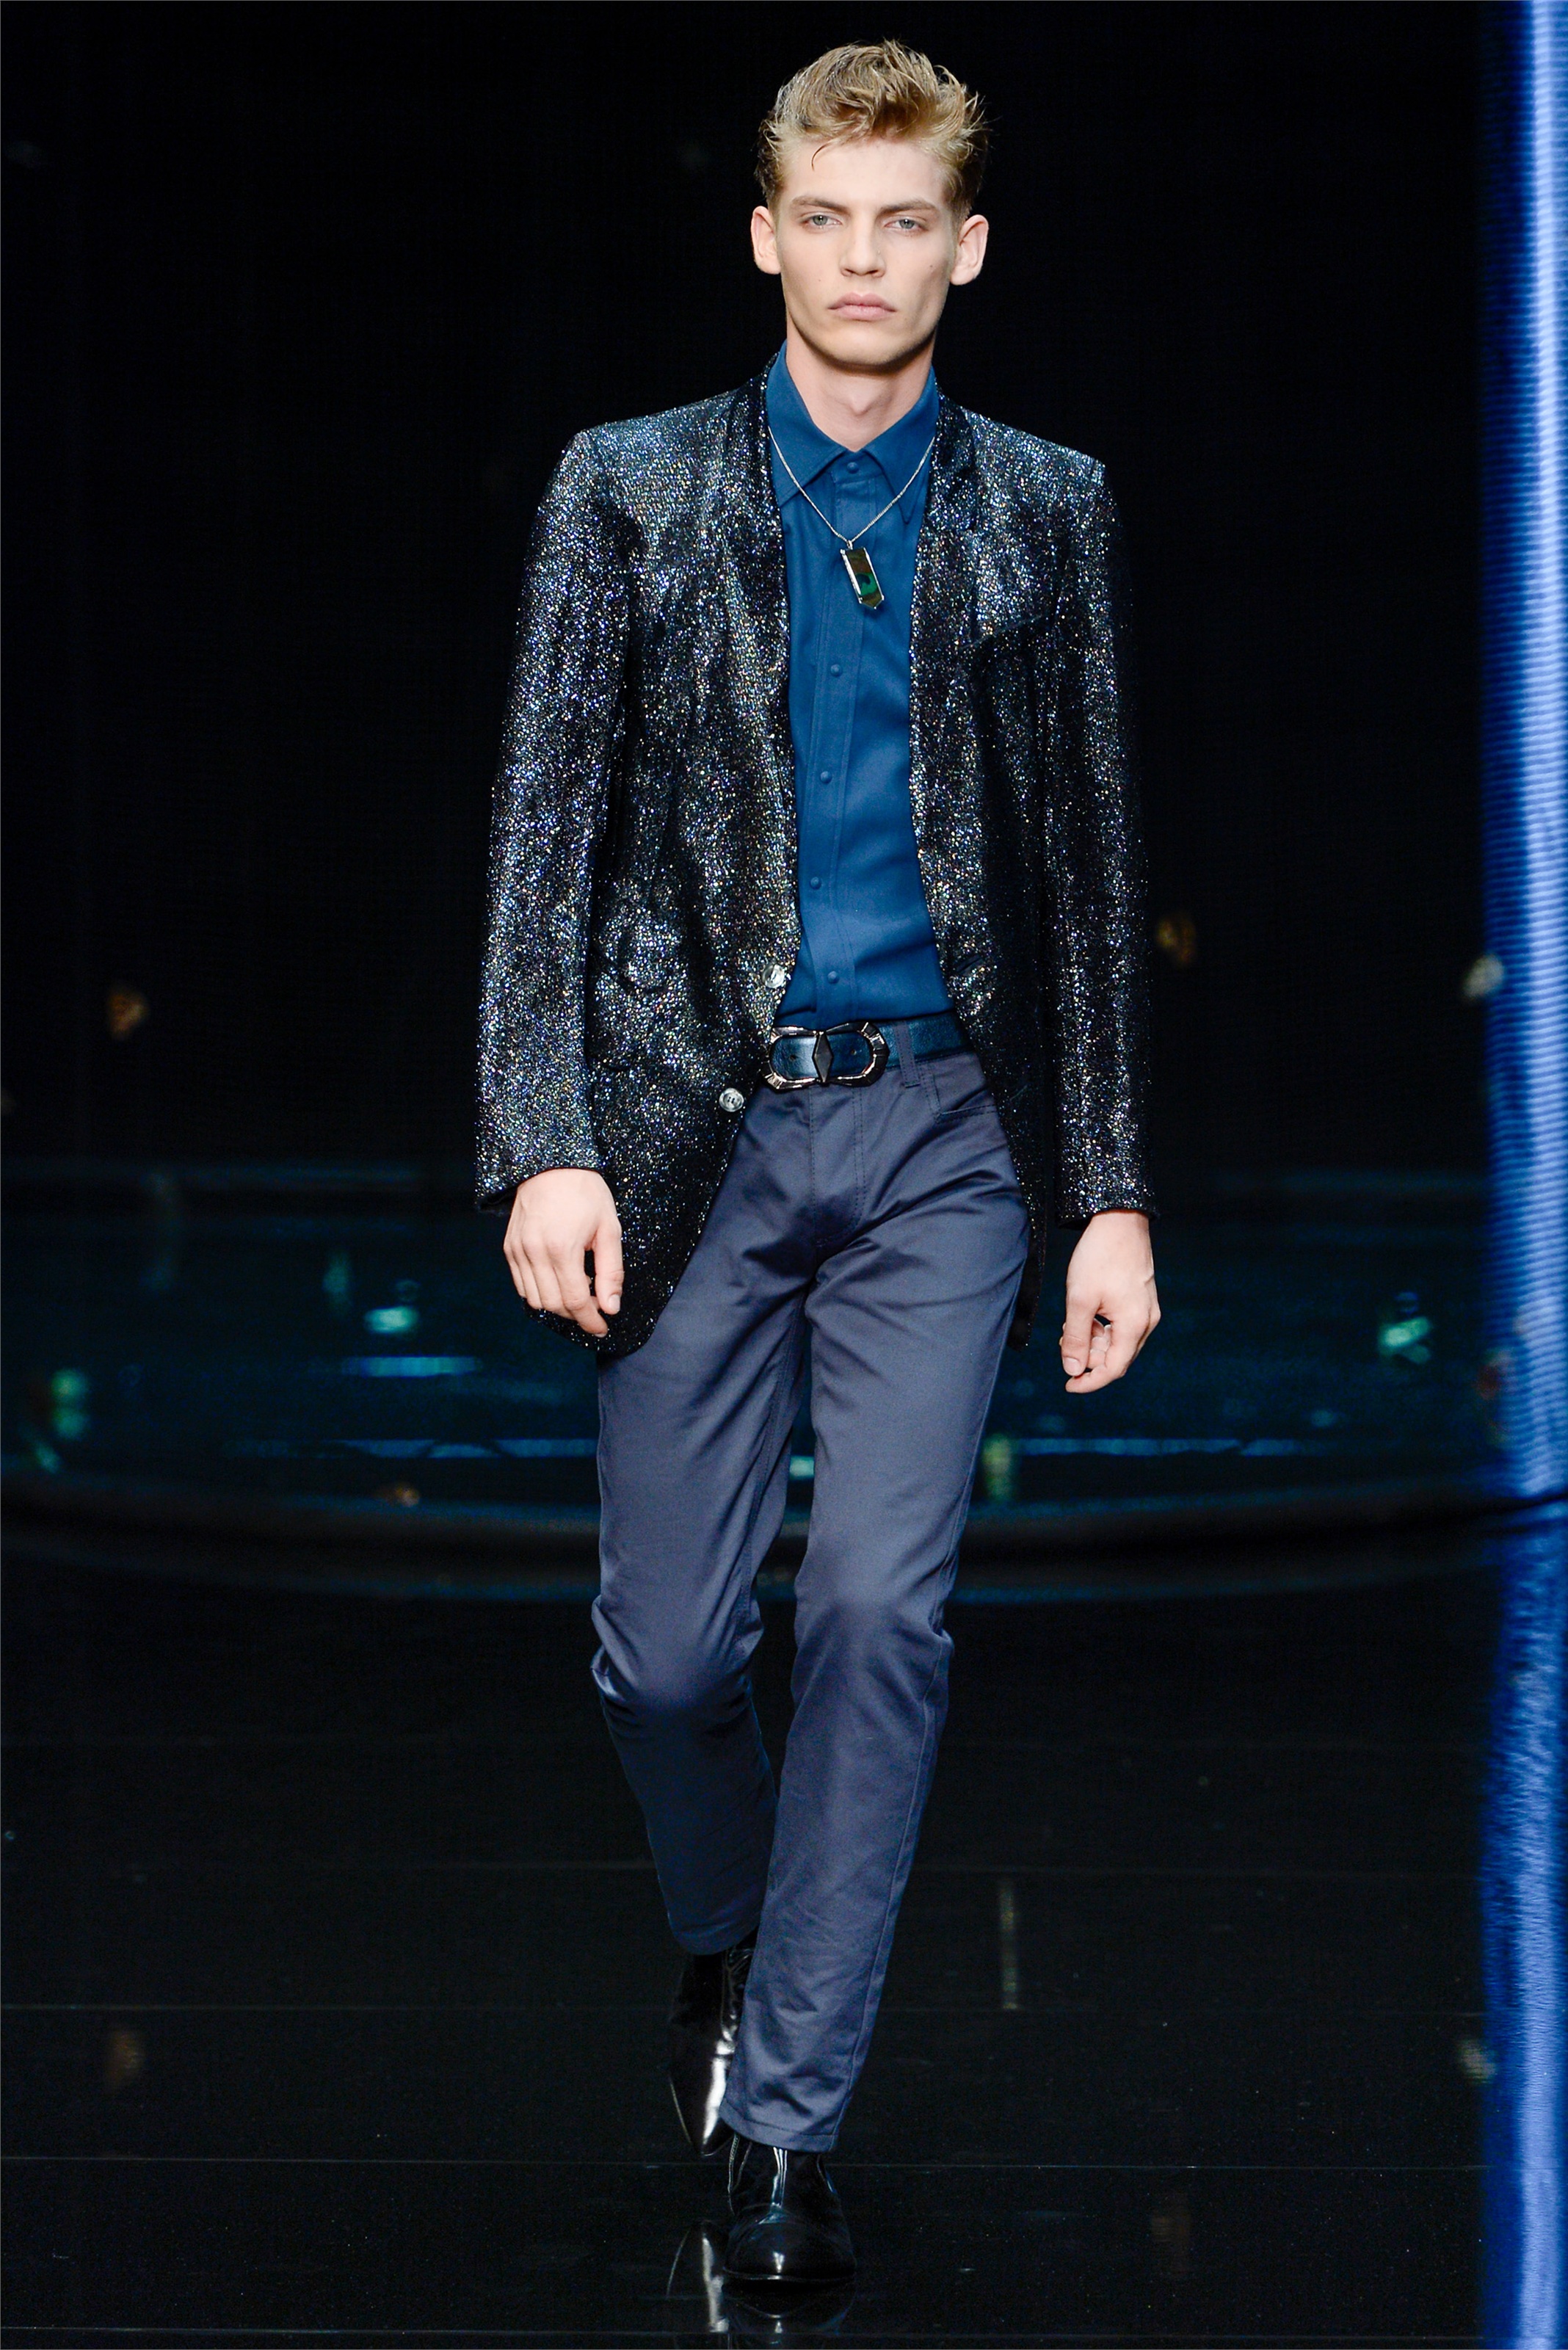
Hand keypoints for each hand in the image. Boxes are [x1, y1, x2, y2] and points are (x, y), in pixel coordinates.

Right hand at [504, 1169, 622, 1336]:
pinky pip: (522, 1285)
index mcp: (562, 1248)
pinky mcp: (509, 1248)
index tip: (602, 1327)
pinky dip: (540, 1292)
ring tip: (577, 1291)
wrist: (550, 1165)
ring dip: (558, 1305)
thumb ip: (611, 1272)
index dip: (590, 1320)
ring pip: (535, 1300)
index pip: (574, 1301)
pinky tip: (558, 1280)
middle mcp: (534, 1252)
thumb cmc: (585, 1193)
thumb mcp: (609, 1229)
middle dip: (576, 1315)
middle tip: (593, 1307)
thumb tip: (610, 1307)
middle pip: (553, 1305)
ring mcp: (518, 1251)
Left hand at [1060, 1210, 1159, 1392]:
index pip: (1112, 1369)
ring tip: (1072, 1322)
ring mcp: (1147, 1310)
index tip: (1068, 1386)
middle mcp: (1147, 1322)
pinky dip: (1102, 1327)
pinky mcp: (1142, 1300)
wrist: (1119, 1221)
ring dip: (1093, 1341)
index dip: (1089, 1382)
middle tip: (1065, 1339)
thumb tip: (1073, 1370)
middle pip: (1116, 1357)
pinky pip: (1121, 1326)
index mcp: (1134, 1325)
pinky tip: (1086, 1313)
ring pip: (1117, 1342)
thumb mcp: (1080, 1300)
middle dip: (1088, 1356)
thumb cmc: (1099, 1257)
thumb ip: (1077, 1338)